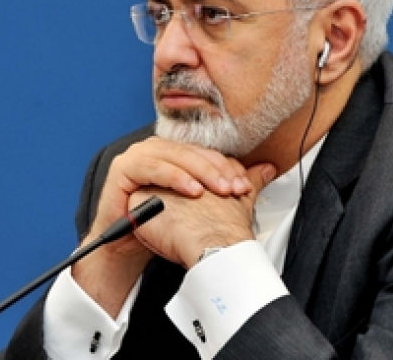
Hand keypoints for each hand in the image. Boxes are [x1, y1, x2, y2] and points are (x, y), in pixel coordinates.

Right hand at [71, 136, 273, 316]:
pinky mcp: (123, 168)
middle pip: (191, 152)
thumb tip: (269, 168)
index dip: (226, 166)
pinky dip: (174, 177)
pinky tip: (192, 191)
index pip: (205, 152)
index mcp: (174, 151)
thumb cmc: (161, 221)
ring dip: (199, 172)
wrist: (127, 244)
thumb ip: (231, 183)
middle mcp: (157, 148)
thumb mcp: (201, 203)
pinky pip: (152, 168)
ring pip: (174, 156)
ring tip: (217, 190)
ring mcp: (138, 155)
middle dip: (216, 170)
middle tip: (235, 189)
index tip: (245, 186)